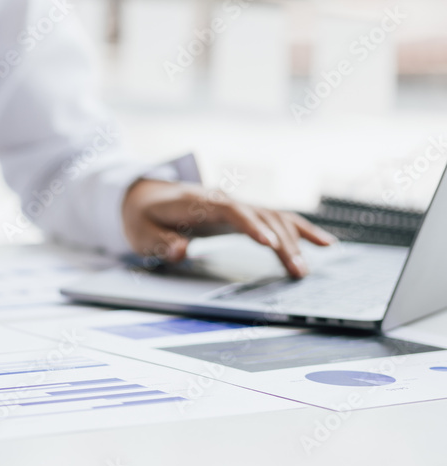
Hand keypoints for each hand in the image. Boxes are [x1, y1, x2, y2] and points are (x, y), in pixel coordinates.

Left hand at [121, 180, 336, 277]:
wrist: (144, 195)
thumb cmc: (143, 216)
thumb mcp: (141, 232)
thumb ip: (160, 242)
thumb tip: (180, 251)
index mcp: (198, 201)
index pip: (230, 211)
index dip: (252, 226)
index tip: (270, 245)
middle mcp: (223, 200)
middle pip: (259, 216)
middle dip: (281, 243)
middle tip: (296, 271)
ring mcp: (236, 205)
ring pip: (274, 218)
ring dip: (294, 242)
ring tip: (305, 270)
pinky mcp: (244, 214)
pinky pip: (277, 219)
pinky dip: (301, 230)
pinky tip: (324, 244)